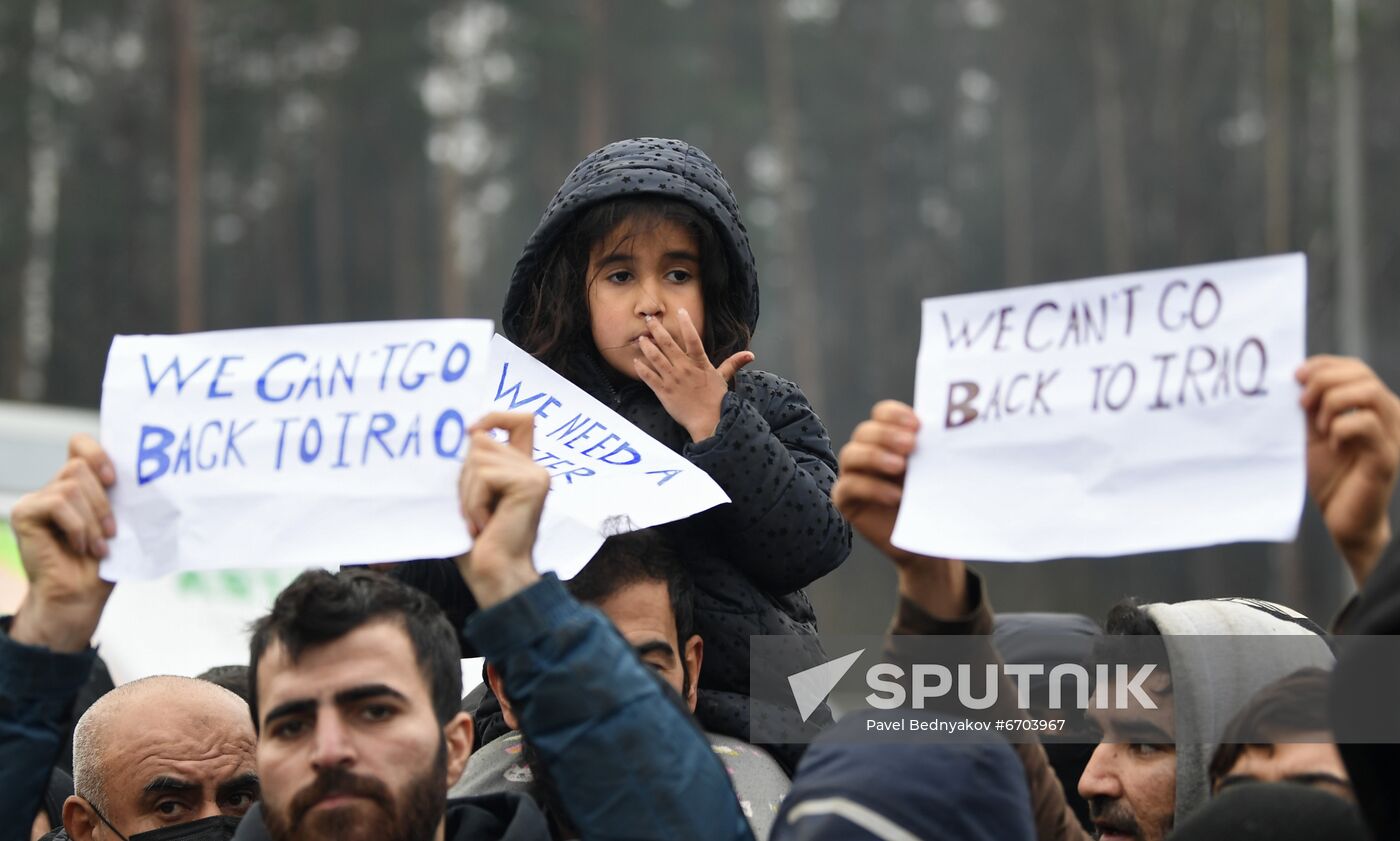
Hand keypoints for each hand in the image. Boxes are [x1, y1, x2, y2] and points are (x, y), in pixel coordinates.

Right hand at [9, 435, 116, 651]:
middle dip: (102, 502)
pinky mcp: (24, 512)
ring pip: (72, 486)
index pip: (80, 443)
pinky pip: (58, 503)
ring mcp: (37, 499)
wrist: (80, 596)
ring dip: (92, 520)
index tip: (114, 480)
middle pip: (80, 466)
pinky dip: (76, 526)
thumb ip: (123, 495)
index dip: (98, 453)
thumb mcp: (121, 522)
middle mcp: (56, 487)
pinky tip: (79, 546)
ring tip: (97, 545)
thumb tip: (150, 472)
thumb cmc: (103, 563)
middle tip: (110, 533)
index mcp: (80, 484)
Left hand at [455, 412, 548, 608]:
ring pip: (478, 458)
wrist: (495, 576)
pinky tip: (485, 524)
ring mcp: (536, 474)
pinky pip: (484, 475)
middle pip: (482, 438)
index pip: (520, 419)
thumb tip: (461, 434)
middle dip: (464, 475)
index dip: (494, 416)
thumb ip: (473, 467)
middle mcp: (534, 468)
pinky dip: (474, 501)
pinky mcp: (531, 483)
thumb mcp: (472, 496)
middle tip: (474, 512)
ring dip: (467, 493)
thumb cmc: (479, 545)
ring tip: (479, 521)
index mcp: (522, 470)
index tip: (470, 433)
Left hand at [633, 308, 753, 441]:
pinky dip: (641, 369)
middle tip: (649, 319)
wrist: (709, 421)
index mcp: (699, 363)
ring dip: (647, 346)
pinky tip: (636, 361)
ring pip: (655, 358)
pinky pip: (649, 377)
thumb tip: (750, 355)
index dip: (686, 323)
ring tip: (641, 338)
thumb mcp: (724, 378)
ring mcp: (672, 379)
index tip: (679, 311)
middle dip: (657, 329)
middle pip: (668, 344)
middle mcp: (684, 368)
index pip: (692, 338)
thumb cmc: (717, 400)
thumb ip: (733, 363)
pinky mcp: (663, 391)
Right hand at [833, 401, 967, 617]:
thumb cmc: (937, 502)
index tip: (917, 425)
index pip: (883, 413)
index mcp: (891, 439)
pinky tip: (894, 496)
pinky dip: (871, 488)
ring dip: (874, 456)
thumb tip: (964, 431)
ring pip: (850, 454)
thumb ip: (942, 452)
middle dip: (886, 434)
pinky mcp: (847, 500)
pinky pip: (848, 487)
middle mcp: (869, 452)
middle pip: (865, 431)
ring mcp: (855, 475)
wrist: (930, 543)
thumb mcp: (942, 473)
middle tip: (910, 445)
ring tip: (899, 467)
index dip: (895, 414)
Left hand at [1297, 356, 1399, 587]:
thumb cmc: (1328, 474)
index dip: (1324, 365)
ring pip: (1368, 392)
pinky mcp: (1387, 456)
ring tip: (1320, 428)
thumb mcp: (1313, 432)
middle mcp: (1389, 415)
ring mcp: (1392, 434)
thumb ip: (1310, 406)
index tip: (1296, 376)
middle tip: (1301, 405)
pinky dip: (1340, 429)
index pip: (1355, 367)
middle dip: (1323, 381)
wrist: (1341, 517)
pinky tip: (1333, 446)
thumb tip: (1296, 375)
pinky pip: (1365, 424)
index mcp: (1372, 406)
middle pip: (1362, 374)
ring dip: (1333, 403)